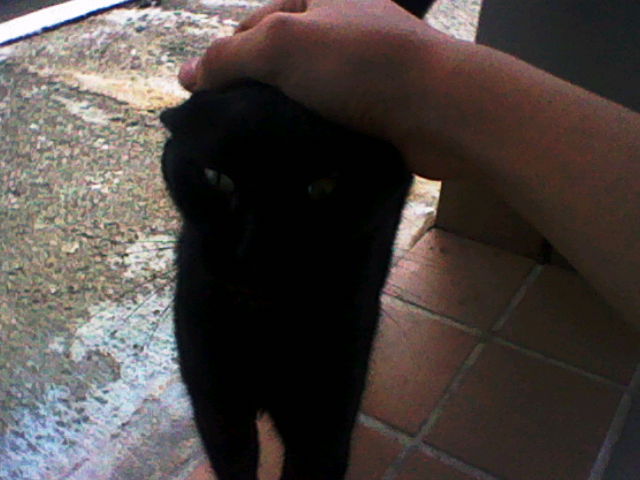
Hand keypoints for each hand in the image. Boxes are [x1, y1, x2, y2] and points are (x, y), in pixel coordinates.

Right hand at [178, 0, 464, 178]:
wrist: (440, 109)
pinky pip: (333, 114)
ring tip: (260, 144)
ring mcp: (364, 67)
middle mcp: (342, 27)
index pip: (254, 25)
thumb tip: (187, 75)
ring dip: (284, 115)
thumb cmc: (360, 65)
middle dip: (255, 90)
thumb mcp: (283, 46)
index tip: (203, 96)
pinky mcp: (380, 104)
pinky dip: (314, 130)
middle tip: (231, 126)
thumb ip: (230, 57)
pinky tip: (299, 149)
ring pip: (307, 91)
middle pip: (281, 59)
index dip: (225, 58)